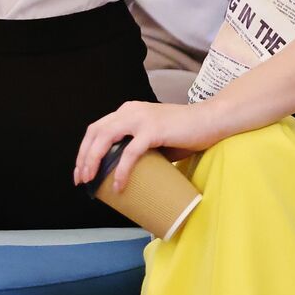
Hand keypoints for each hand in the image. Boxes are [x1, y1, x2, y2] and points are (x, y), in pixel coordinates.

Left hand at [74, 100, 227, 192]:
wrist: (212, 121)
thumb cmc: (187, 132)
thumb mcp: (156, 135)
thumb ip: (139, 145)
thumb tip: (125, 172)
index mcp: (130, 110)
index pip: (97, 128)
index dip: (85, 150)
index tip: (82, 171)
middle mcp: (131, 110)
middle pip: (96, 132)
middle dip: (83, 157)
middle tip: (82, 179)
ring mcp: (142, 118)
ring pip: (105, 138)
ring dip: (93, 161)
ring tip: (92, 181)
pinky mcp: (154, 130)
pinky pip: (130, 152)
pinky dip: (121, 170)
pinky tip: (118, 185)